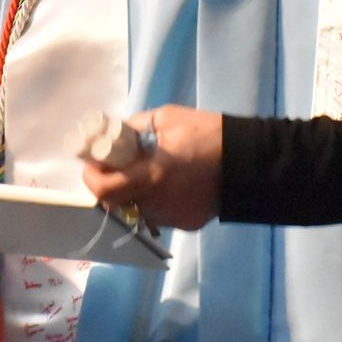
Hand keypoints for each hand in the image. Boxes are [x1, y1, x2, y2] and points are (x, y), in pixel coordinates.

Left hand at [81, 105, 223, 230]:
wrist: (250, 162)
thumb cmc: (209, 134)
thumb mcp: (168, 118)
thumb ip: (137, 127)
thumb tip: (117, 135)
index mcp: (151, 175)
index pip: (104, 190)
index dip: (92, 178)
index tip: (94, 163)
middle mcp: (157, 203)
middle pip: (118, 202)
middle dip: (112, 184)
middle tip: (120, 166)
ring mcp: (172, 217)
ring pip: (139, 209)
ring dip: (137, 193)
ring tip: (155, 173)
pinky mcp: (187, 224)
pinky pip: (162, 214)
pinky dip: (160, 201)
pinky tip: (177, 185)